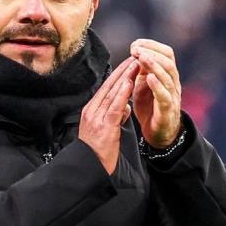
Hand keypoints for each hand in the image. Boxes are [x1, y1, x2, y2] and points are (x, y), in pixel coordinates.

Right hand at [79, 57, 139, 174]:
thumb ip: (115, 116)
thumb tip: (125, 107)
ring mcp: (96, 118)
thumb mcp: (106, 130)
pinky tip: (129, 83)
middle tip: (134, 58)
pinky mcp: (104, 126)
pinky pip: (114, 106)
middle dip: (122, 71)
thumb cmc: (98, 152)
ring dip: (125, 77)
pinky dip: (122, 93)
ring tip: (135, 64)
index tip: (128, 64)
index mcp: (91, 111)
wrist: (90, 167)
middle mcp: (91, 111)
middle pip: (108, 87)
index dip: (118, 75)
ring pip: (112, 93)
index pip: (106, 89)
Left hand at [130, 39, 181, 148]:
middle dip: (152, 52)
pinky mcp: (168, 110)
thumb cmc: (150, 107)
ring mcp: (172, 96)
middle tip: (136, 49)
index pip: (166, 53)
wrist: (158, 133)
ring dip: (154, 65)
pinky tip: (149, 78)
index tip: (135, 43)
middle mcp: (173, 82)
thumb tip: (134, 54)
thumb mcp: (142, 85)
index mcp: (167, 74)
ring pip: (168, 76)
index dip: (152, 45)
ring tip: (142, 58)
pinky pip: (165, 96)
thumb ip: (140, 71)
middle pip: (168, 61)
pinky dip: (158, 86)